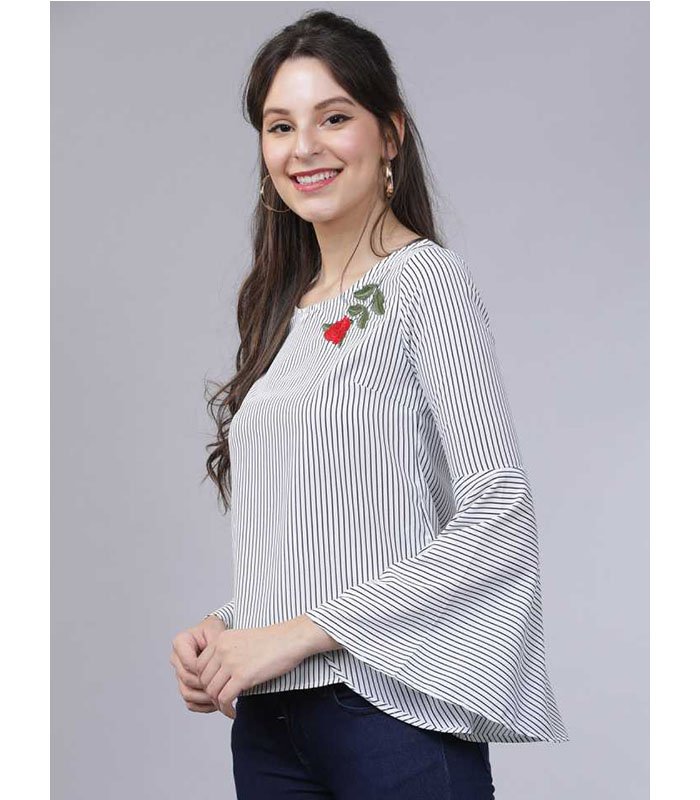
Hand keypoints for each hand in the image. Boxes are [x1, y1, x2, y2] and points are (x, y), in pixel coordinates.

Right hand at [170, 616, 226, 713]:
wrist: (217, 638)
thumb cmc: (216, 631)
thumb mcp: (217, 631)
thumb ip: (215, 644)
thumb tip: (215, 663)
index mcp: (180, 642)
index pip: (189, 663)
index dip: (204, 671)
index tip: (220, 673)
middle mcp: (176, 659)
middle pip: (187, 679)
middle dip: (206, 685)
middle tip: (223, 687)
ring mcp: (179, 673)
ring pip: (187, 693)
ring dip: (204, 698)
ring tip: (221, 696)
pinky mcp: (185, 685)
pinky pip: (190, 702)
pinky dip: (203, 705)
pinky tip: (216, 703)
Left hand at [195, 619, 312, 718]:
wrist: (291, 638)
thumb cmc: (273, 640)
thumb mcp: (243, 639)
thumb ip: (228, 653)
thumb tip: (220, 675)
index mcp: (221, 639)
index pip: (199, 665)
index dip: (205, 680)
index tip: (215, 688)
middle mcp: (222, 649)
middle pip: (203, 680)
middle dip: (211, 694)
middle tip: (222, 701)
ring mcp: (231, 663)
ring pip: (212, 691)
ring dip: (218, 704)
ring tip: (228, 708)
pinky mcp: (243, 676)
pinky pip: (224, 699)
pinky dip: (226, 710)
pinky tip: (233, 712)